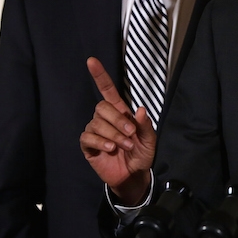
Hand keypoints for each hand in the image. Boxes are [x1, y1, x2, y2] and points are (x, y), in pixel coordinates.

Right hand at [79, 57, 154, 203]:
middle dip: (117, 119)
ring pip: (96, 122)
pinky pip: (87, 137)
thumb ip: (145, 126)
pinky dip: (100, 141)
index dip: (100, 75)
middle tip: (130, 134)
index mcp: (121, 113)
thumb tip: (140, 109)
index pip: (107, 90)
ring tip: (124, 146)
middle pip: (102, 106)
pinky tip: (110, 148)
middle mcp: (106, 119)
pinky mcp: (89, 146)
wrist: (134, 176)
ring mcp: (96, 132)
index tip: (91, 61)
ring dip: (113, 134)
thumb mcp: (149, 140)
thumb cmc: (141, 154)